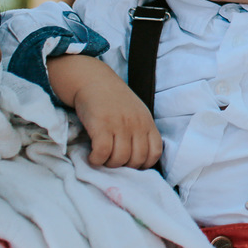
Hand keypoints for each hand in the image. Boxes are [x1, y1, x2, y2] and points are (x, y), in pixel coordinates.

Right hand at [48, 55, 163, 168]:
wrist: (94, 80)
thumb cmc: (114, 100)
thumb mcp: (136, 113)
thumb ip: (141, 132)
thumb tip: (139, 159)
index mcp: (147, 122)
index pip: (155, 152)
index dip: (144, 164)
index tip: (131, 164)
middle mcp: (136, 124)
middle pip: (137, 160)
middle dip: (124, 167)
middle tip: (113, 161)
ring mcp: (119, 124)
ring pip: (120, 159)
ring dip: (109, 164)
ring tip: (102, 158)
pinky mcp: (101, 125)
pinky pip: (102, 152)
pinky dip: (96, 159)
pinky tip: (92, 156)